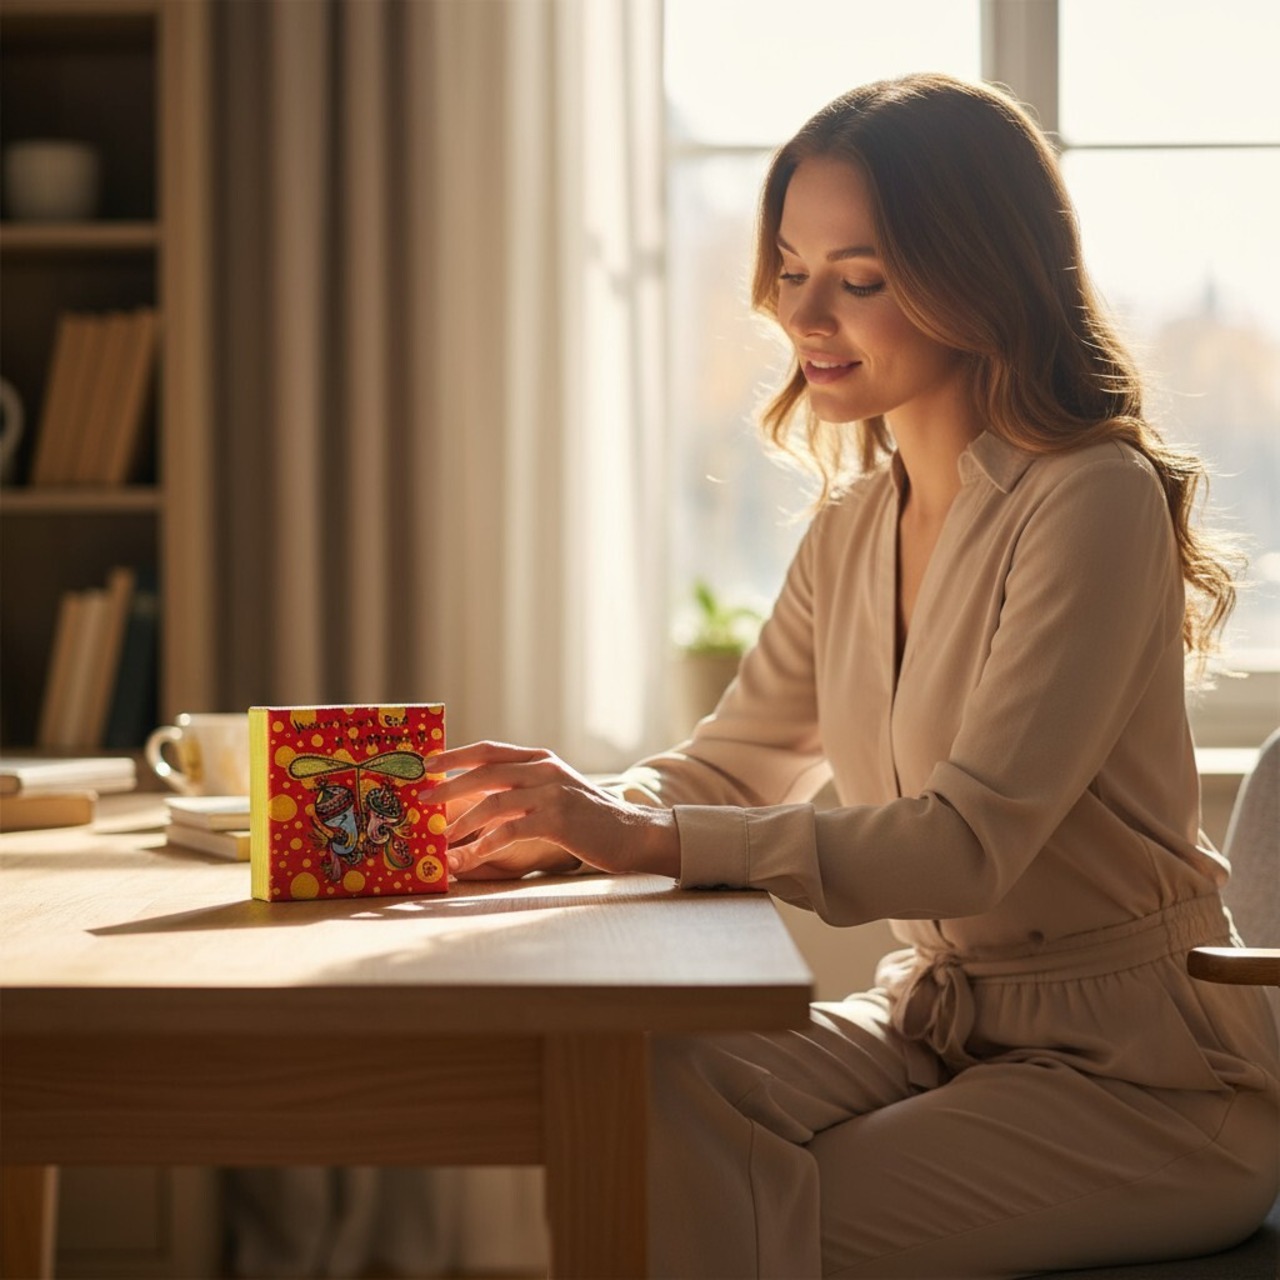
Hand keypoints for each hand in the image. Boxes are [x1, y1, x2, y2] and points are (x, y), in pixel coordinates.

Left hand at [427, 741, 680, 880]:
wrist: (633, 833)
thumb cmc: (590, 818)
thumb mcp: (556, 791)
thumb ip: (525, 787)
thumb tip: (478, 797)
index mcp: (540, 759)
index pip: (489, 750)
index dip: (455, 755)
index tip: (426, 763)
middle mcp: (544, 770)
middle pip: (485, 771)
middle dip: (449, 785)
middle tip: (423, 799)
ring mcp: (551, 793)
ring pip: (493, 801)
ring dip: (462, 821)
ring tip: (441, 838)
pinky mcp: (557, 820)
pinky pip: (509, 832)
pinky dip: (484, 846)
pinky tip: (469, 859)